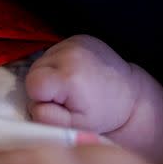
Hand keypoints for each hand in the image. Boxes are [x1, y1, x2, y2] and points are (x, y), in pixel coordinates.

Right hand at [25, 35, 140, 133]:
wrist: (129, 93)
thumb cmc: (102, 114)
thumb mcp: (76, 126)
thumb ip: (49, 119)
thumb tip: (33, 106)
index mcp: (70, 77)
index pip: (33, 84)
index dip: (40, 98)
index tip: (60, 104)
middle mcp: (70, 53)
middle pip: (34, 72)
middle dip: (44, 87)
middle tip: (67, 96)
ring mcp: (73, 42)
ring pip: (42, 62)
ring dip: (51, 75)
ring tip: (72, 84)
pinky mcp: (77, 37)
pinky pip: (53, 53)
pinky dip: (59, 65)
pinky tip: (75, 72)